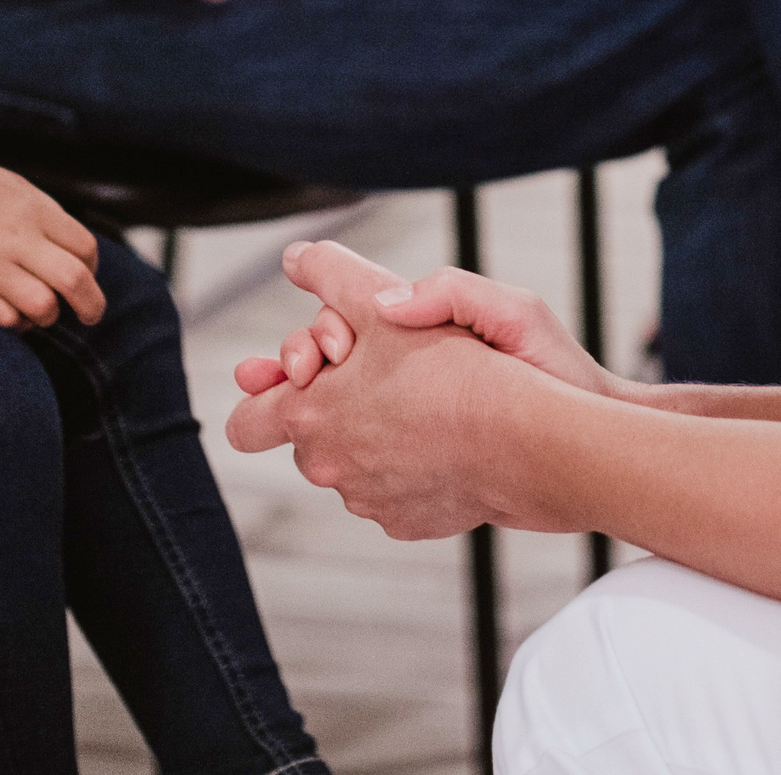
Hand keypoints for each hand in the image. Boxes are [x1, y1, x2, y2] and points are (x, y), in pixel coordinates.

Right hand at [0, 156, 103, 330]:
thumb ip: (45, 213)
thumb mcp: (9, 186)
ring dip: (49, 316)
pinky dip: (17, 323)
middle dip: (91, 305)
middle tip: (89, 315)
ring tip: (41, 312)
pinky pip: (7, 320)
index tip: (86, 278)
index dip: (93, 270)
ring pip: (44, 306)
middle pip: (75, 280)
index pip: (86, 249)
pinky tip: (11, 314)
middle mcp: (15, 237)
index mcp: (32, 208)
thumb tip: (76, 248)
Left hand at [224, 240, 557, 538]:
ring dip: (373, 434)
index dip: (265, 390)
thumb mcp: (389, 302)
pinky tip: (447, 437)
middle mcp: (330, 468)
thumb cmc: (465, 372)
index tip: (304, 368)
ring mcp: (370, 500)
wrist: (534, 446)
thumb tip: (297, 258)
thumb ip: (334, 275)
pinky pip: (393, 488)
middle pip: (305, 437)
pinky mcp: (409, 521)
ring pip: (352, 461)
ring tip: (426, 398)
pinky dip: (411, 464)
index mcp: (312, 417)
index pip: (246, 422)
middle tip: (379, 369)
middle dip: (332, 404)